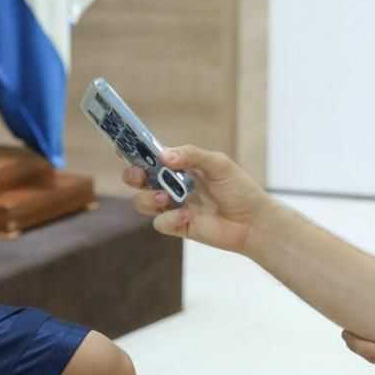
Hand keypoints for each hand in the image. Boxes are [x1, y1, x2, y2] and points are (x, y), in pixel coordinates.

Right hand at [124, 145, 273, 253]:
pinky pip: (159, 223)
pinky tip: (186, 215)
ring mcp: (173, 206)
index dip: (133, 151)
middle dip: (132, 175)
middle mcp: (172, 185)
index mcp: (180, 166)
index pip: (151, 157)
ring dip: (147, 198)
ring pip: (142, 202)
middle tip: (139, 175)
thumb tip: (163, 156)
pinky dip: (168, 218)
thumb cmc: (239, 189)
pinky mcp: (178, 226)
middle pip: (138, 179)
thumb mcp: (218, 164)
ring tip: (164, 196)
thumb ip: (192, 156)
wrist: (253, 221)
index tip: (121, 148)